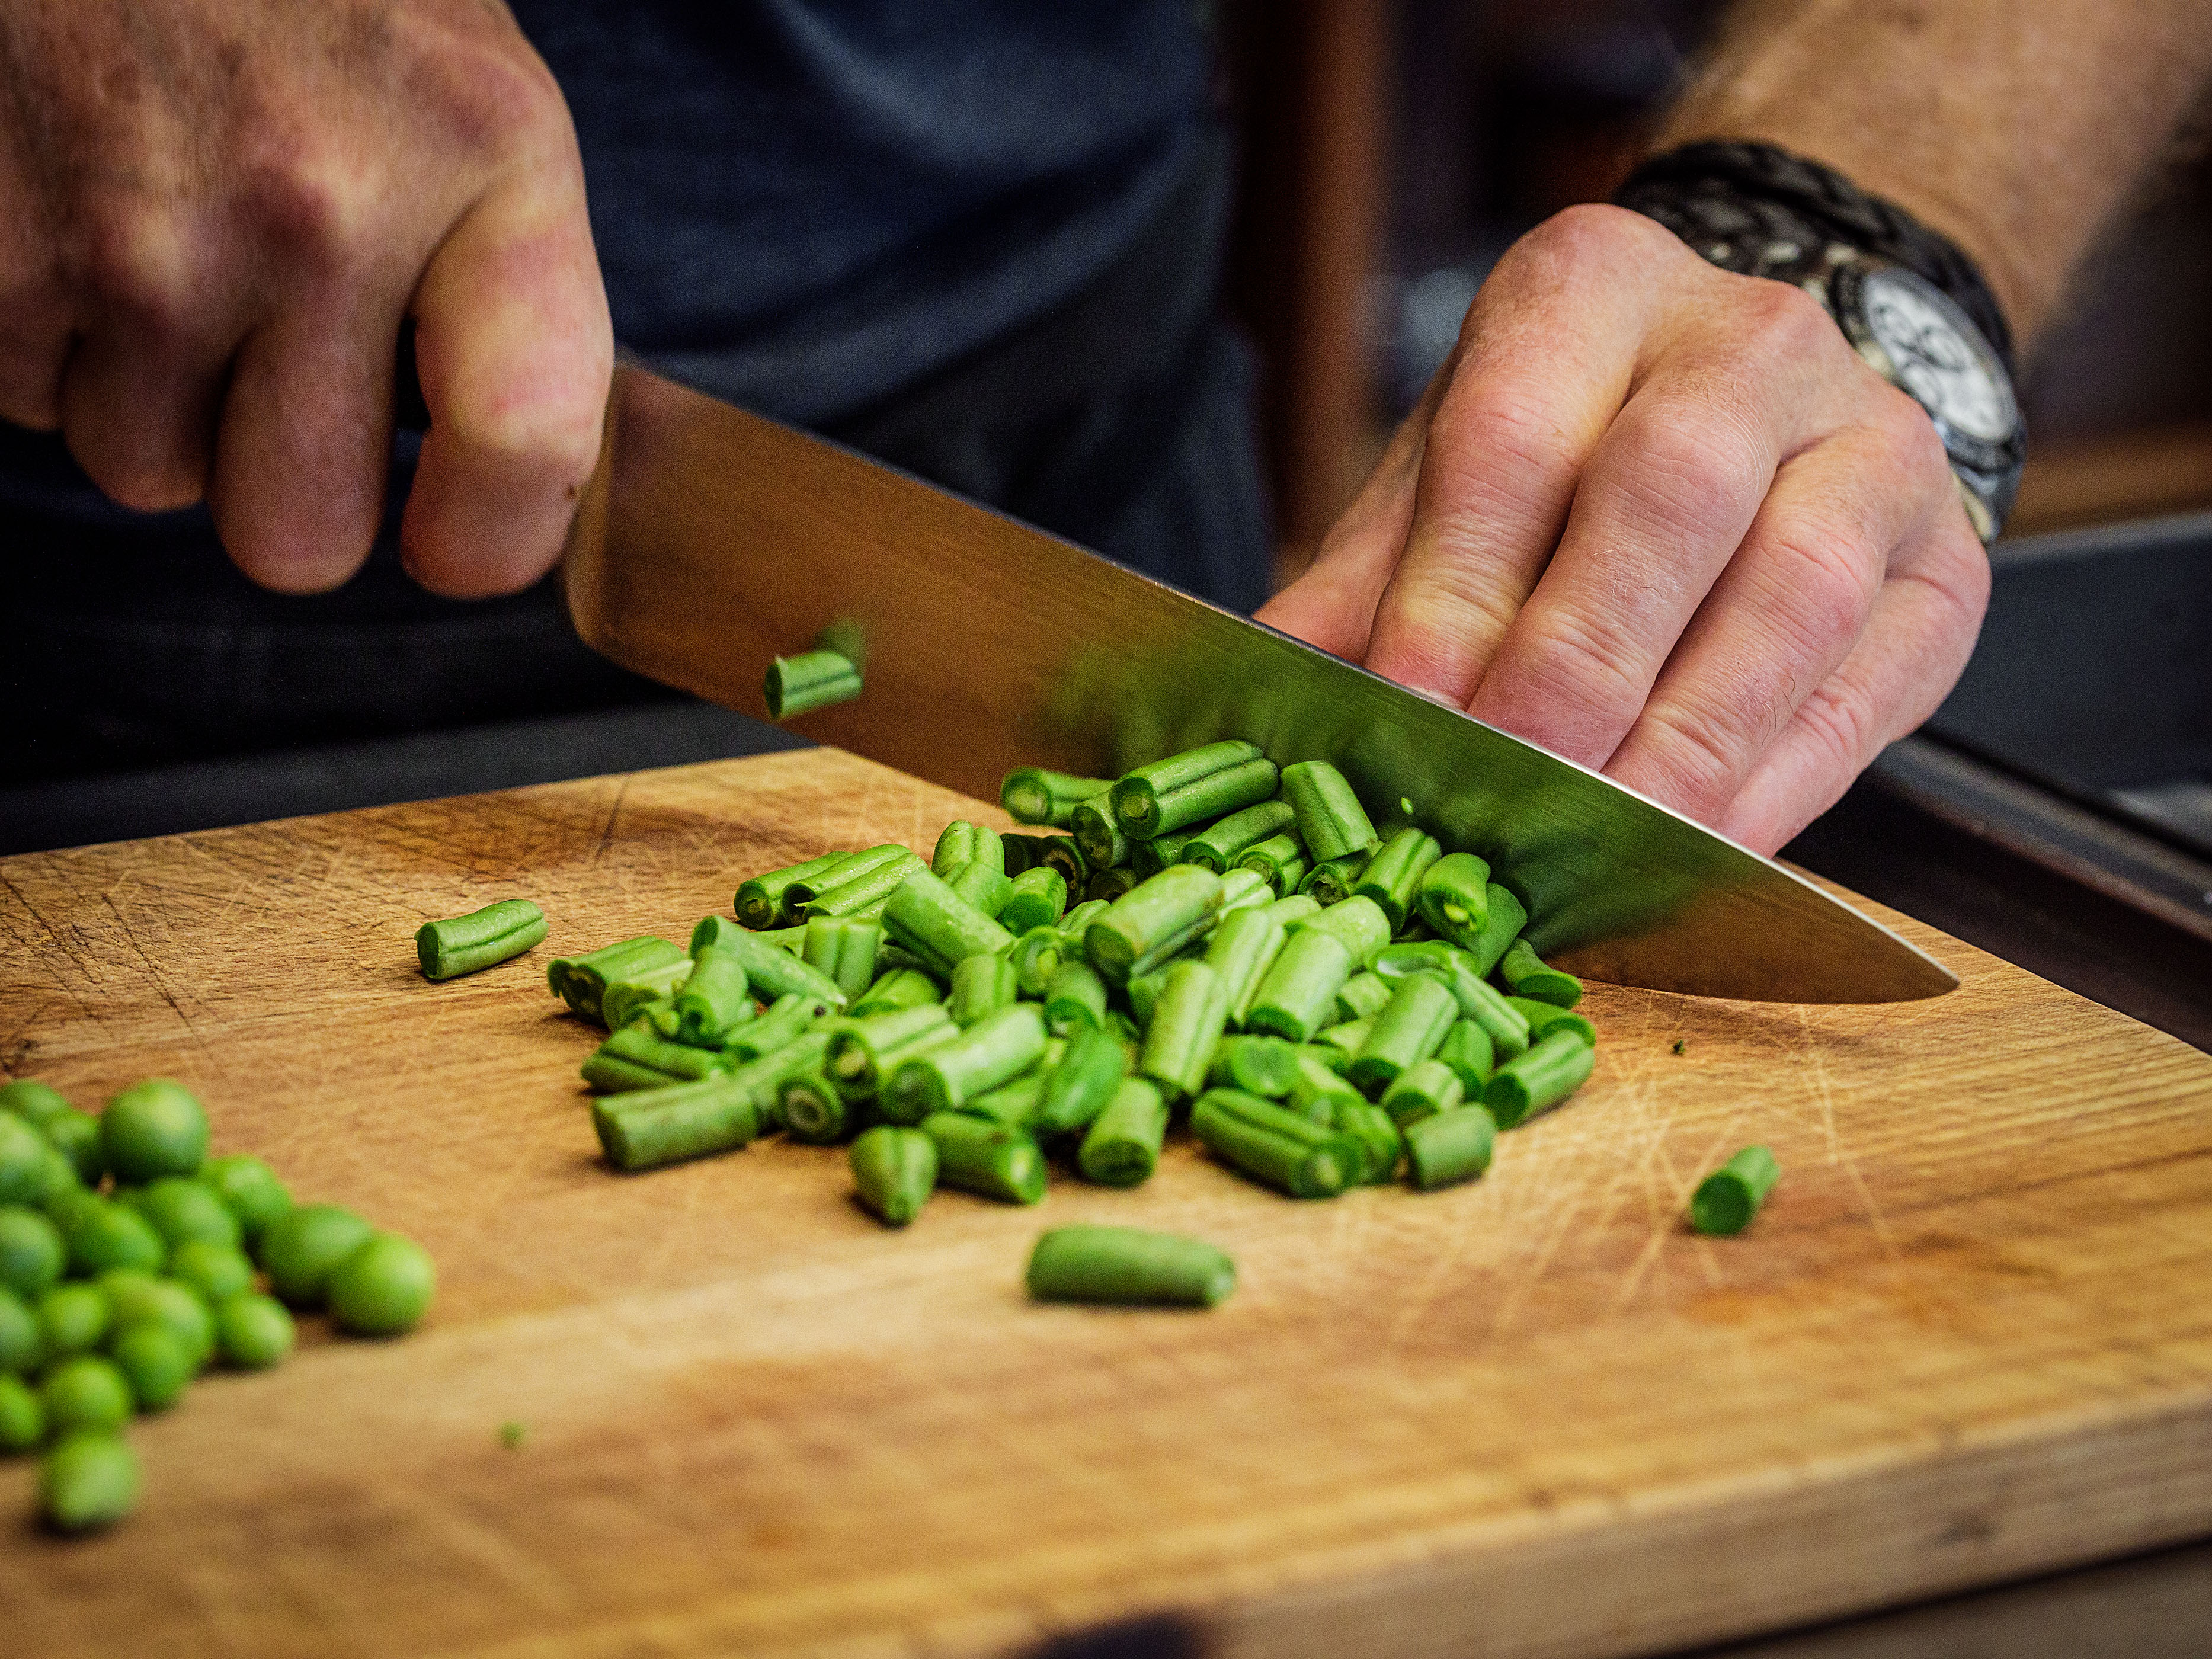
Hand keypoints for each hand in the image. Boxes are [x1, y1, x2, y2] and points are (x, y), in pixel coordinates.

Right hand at [0, 0, 610, 596]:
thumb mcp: (465, 98)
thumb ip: (500, 288)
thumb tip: (498, 484)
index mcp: (481, 148)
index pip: (526, 442)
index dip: (491, 537)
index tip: (458, 542)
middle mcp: (317, 203)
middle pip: (301, 532)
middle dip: (284, 484)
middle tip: (283, 372)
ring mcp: (140, 233)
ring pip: (151, 470)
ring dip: (162, 395)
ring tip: (171, 237)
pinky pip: (33, 402)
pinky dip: (56, 340)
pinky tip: (85, 213)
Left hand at [1259, 205, 1989, 854]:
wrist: (1760, 399)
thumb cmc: (1573, 448)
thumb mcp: (1446, 477)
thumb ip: (1367, 583)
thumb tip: (1265, 703)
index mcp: (1591, 290)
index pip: (1513, 436)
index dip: (1456, 589)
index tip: (1406, 712)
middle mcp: (1749, 341)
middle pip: (1668, 494)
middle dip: (1578, 660)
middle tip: (1506, 783)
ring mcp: (1871, 444)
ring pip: (1789, 591)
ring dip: (1686, 738)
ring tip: (1602, 842)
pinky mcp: (1943, 562)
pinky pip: (1866, 686)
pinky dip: (1777, 785)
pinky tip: (1700, 853)